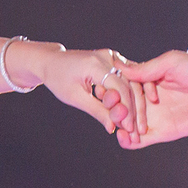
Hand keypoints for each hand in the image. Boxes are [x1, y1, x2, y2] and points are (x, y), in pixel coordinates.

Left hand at [13, 43, 147, 136]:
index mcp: (96, 63)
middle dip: (133, 109)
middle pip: (129, 85)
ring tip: (134, 124)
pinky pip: (127, 79)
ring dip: (134, 104)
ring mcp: (112, 56)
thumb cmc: (59, 79)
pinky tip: (131, 112)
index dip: (127, 109)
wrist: (52, 62)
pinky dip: (129, 95)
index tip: (130, 128)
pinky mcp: (114, 60)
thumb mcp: (75, 97)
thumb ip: (96, 110)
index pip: (120, 87)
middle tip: (135, 130)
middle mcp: (108, 56)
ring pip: (131, 82)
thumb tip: (113, 127)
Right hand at [114, 50, 187, 149]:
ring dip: (121, 127)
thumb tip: (120, 67)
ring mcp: (155, 116)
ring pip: (130, 124)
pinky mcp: (164, 132)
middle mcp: (149, 99)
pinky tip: (125, 138)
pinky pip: (143, 139)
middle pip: (124, 107)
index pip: (125, 88)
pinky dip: (131, 142)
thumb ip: (146, 69)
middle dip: (116, 110)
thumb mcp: (171, 63)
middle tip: (114, 112)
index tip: (106, 93)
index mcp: (149, 81)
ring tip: (118, 127)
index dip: (115, 91)